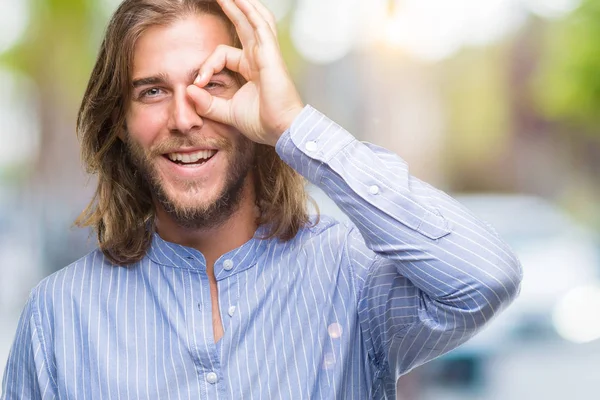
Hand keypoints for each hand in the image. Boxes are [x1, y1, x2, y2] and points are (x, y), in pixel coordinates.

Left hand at [187, 0, 303, 145]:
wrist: (282, 130)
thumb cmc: (262, 123)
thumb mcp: (227, 112)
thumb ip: (207, 103)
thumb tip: (188, 90)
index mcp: (251, 68)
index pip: (222, 54)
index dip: (207, 66)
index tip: (198, 83)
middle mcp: (259, 57)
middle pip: (243, 25)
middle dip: (230, 8)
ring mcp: (266, 53)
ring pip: (253, 19)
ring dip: (240, 4)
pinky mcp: (271, 54)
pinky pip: (259, 25)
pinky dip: (249, 11)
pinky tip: (239, 0)